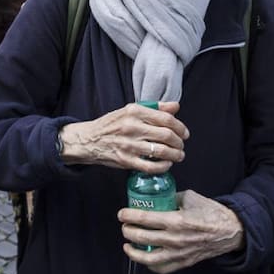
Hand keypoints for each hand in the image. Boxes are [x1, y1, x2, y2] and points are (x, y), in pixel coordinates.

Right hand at [59, 102, 187, 172]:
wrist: (89, 139)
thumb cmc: (112, 124)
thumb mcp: (130, 110)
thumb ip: (155, 108)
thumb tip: (176, 106)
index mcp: (134, 111)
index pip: (166, 118)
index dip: (180, 127)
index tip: (184, 133)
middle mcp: (131, 127)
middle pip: (166, 135)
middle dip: (179, 142)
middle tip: (181, 145)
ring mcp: (128, 145)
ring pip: (161, 151)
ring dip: (175, 155)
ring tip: (178, 156)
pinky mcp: (125, 160)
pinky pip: (151, 166)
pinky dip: (163, 167)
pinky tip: (166, 164)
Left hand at [119, 190, 244, 273]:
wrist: (230, 231)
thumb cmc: (212, 213)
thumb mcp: (190, 197)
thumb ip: (172, 197)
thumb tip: (158, 196)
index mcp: (177, 220)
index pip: (145, 218)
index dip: (129, 216)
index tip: (122, 214)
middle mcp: (176, 238)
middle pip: (142, 237)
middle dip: (127, 231)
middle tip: (125, 226)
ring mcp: (179, 253)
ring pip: (148, 257)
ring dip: (133, 251)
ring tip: (128, 245)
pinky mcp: (183, 262)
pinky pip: (161, 268)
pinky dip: (149, 264)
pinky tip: (145, 256)